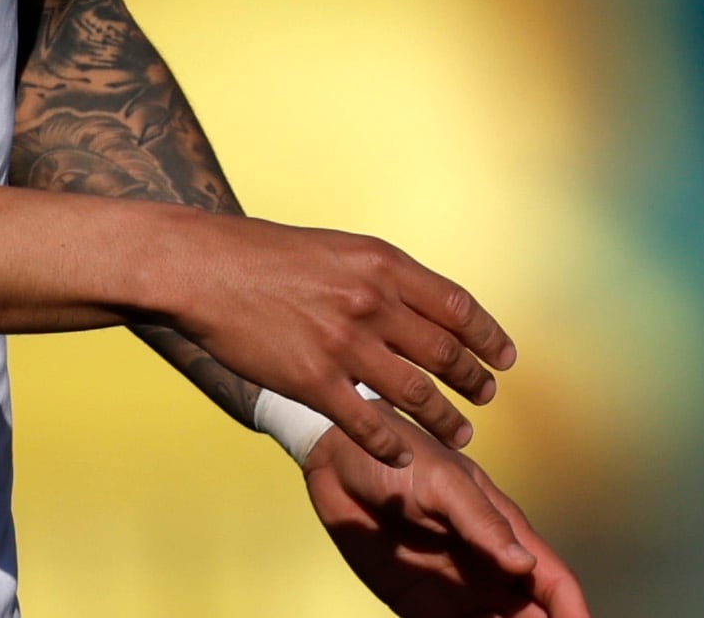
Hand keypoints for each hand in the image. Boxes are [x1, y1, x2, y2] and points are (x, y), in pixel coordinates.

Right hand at [153, 213, 515, 465]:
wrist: (200, 267)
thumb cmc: (261, 255)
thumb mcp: (333, 249)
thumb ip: (378, 278)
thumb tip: (420, 308)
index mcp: (380, 264)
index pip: (457, 306)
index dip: (489, 337)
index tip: (504, 357)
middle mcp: (371, 303)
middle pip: (446, 353)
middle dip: (474, 380)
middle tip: (485, 395)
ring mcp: (344, 344)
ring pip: (418, 395)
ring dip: (447, 419)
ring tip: (461, 432)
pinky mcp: (313, 380)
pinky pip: (369, 424)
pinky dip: (392, 445)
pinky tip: (402, 454)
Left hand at [304, 426, 590, 617]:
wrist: (335, 461)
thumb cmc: (399, 458)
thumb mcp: (444, 483)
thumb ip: (482, 522)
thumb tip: (524, 564)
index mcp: (505, 535)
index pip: (554, 581)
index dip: (574, 611)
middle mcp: (489, 569)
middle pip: (535, 616)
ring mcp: (457, 591)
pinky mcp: (419, 606)